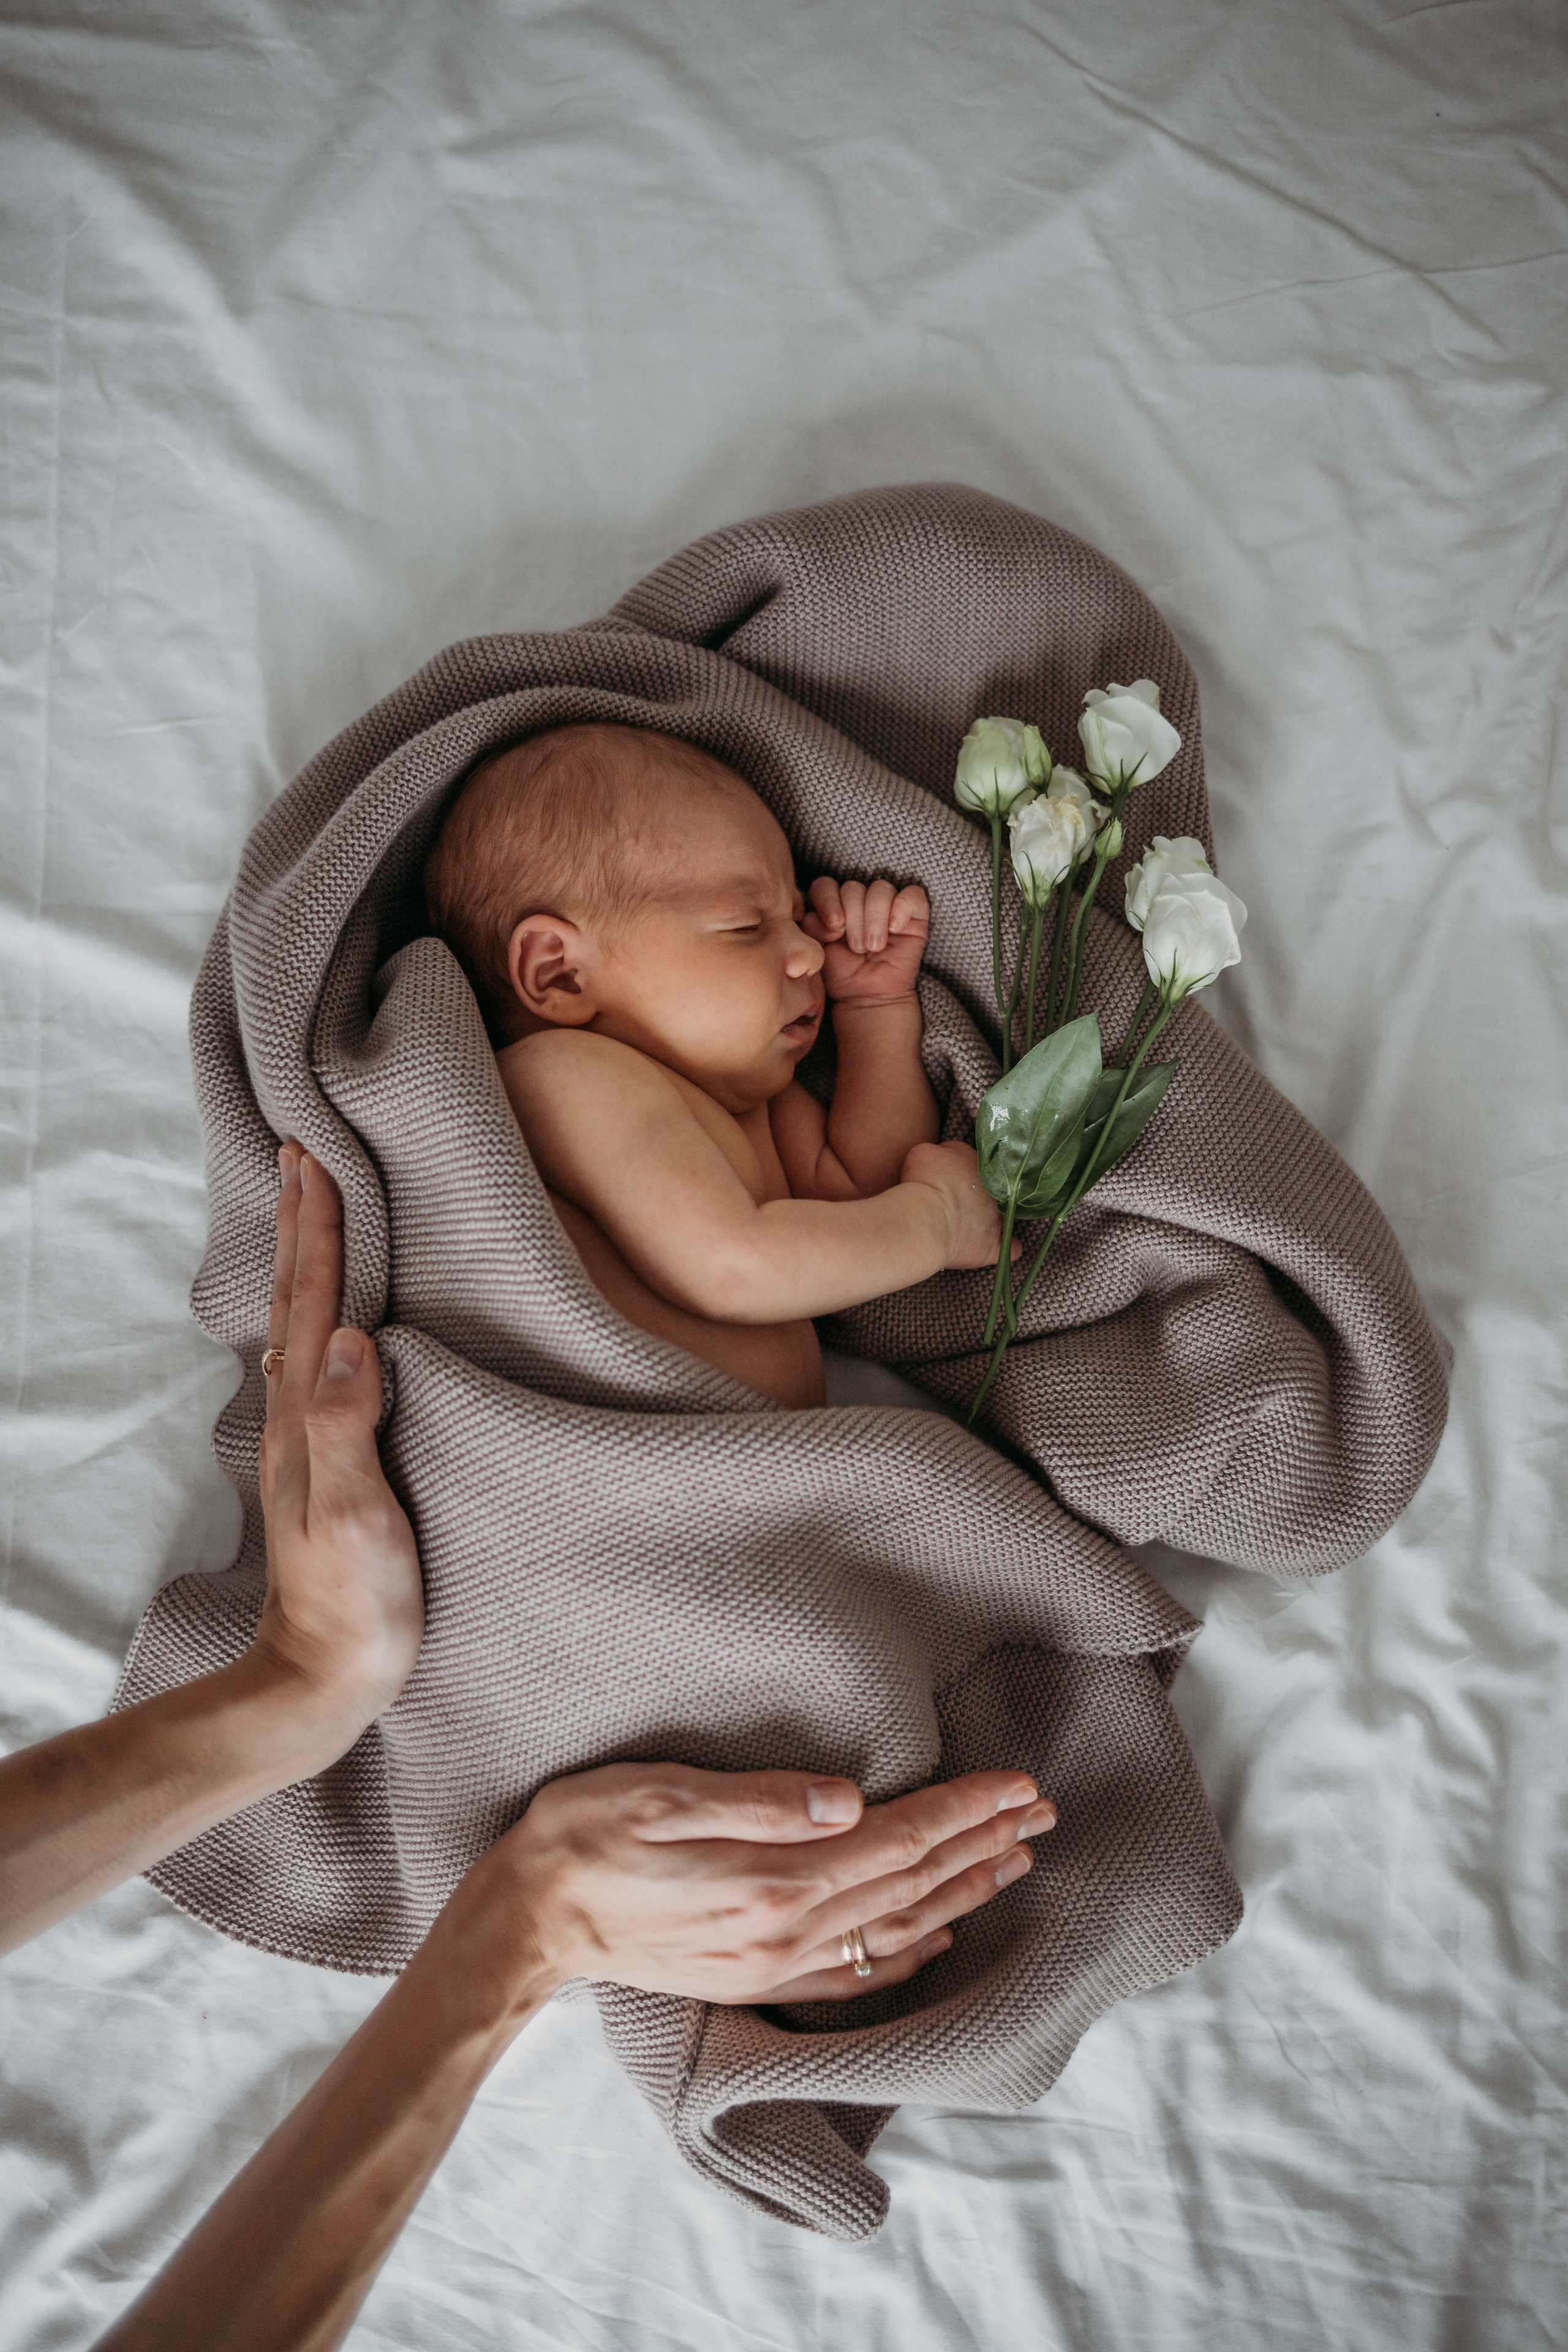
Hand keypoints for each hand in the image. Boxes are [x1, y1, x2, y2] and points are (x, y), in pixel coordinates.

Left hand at [252, 1147, 423, 1735]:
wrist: (324, 1680)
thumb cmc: (356, 1606)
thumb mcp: (360, 1518)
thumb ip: (350, 1427)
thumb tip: (352, 1337)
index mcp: (308, 1419)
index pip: (315, 1304)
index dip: (319, 1231)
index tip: (316, 1159)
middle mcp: (297, 1420)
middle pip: (296, 1302)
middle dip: (301, 1224)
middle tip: (301, 1153)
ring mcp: (306, 1443)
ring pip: (300, 1327)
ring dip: (303, 1262)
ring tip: (310, 1211)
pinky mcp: (327, 1465)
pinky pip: (316, 1364)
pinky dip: (317, 1314)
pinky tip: (327, 1319)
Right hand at [433, 1762, 1057, 2012]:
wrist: (525, 1919)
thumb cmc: (584, 1834)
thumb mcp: (660, 1793)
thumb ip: (758, 1799)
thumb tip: (847, 1799)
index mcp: (771, 1880)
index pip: (897, 1840)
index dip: (964, 1810)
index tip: (1019, 1782)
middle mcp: (785, 1931)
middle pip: (912, 1886)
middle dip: (984, 1845)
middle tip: (1044, 1813)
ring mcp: (773, 1962)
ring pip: (897, 1928)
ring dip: (963, 1892)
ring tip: (1017, 1860)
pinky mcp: (755, 1975)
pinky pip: (857, 1971)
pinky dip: (911, 1951)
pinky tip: (941, 1934)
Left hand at [804, 876, 928, 1005]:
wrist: (869, 997)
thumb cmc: (843, 974)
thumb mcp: (818, 950)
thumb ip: (812, 927)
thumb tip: (820, 915)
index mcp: (835, 905)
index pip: (826, 885)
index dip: (827, 901)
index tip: (833, 930)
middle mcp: (860, 901)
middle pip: (853, 887)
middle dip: (853, 919)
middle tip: (857, 948)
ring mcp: (888, 906)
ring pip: (880, 889)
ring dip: (874, 919)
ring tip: (874, 947)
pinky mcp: (915, 916)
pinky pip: (913, 894)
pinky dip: (902, 908)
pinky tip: (895, 929)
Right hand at [899, 1139, 1015, 1270]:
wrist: (927, 1218)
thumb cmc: (923, 1183)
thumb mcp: (924, 1153)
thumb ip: (939, 1152)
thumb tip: (942, 1159)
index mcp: (979, 1164)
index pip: (970, 1162)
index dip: (953, 1170)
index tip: (939, 1178)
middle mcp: (994, 1190)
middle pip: (987, 1188)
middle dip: (972, 1192)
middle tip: (951, 1200)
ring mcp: (997, 1219)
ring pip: (1001, 1214)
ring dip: (988, 1217)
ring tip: (968, 1223)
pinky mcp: (993, 1246)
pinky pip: (1010, 1248)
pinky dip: (1005, 1248)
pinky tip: (992, 1246)